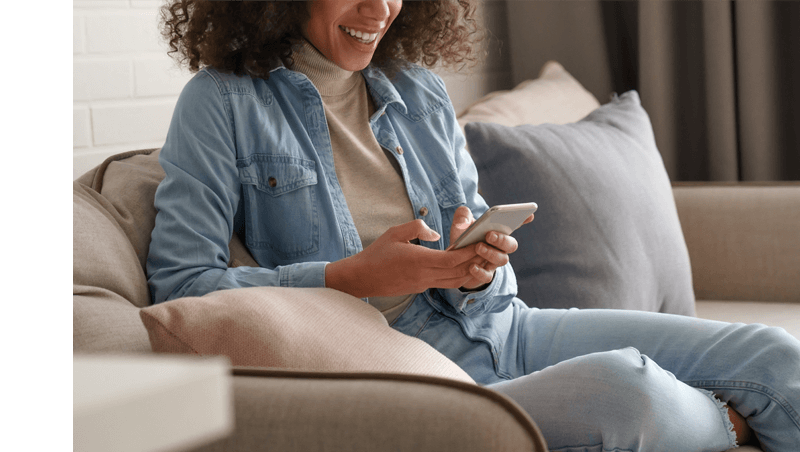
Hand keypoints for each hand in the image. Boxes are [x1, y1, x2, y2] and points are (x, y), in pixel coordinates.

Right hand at [325, 219, 480, 297]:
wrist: (361, 278)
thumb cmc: (376, 254)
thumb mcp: (395, 232)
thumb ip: (417, 228)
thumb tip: (436, 233)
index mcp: (419, 261)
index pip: (452, 259)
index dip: (469, 252)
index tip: (480, 242)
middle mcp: (424, 276)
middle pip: (459, 272)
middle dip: (476, 262)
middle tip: (489, 250)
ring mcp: (423, 284)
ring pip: (454, 281)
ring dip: (469, 271)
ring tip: (481, 259)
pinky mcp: (420, 288)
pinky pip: (445, 283)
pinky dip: (458, 276)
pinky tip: (463, 266)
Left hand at [449, 206, 533, 289]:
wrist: (456, 264)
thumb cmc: (463, 240)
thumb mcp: (460, 226)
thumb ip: (462, 216)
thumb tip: (464, 218)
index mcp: (498, 232)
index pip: (514, 225)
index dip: (523, 220)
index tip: (529, 215)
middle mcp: (500, 248)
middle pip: (511, 245)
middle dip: (502, 239)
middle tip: (489, 235)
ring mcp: (494, 262)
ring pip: (502, 260)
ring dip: (491, 253)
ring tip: (477, 247)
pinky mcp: (485, 275)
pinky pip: (487, 276)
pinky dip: (480, 271)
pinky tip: (471, 266)